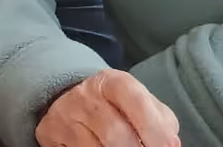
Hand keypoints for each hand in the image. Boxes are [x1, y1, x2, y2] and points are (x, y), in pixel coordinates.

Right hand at [36, 70, 179, 146]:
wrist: (71, 100)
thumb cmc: (117, 107)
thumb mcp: (141, 104)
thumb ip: (161, 121)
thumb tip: (172, 145)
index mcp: (113, 81)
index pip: (136, 102)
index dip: (155, 131)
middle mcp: (85, 94)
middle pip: (116, 134)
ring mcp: (65, 114)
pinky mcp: (50, 132)